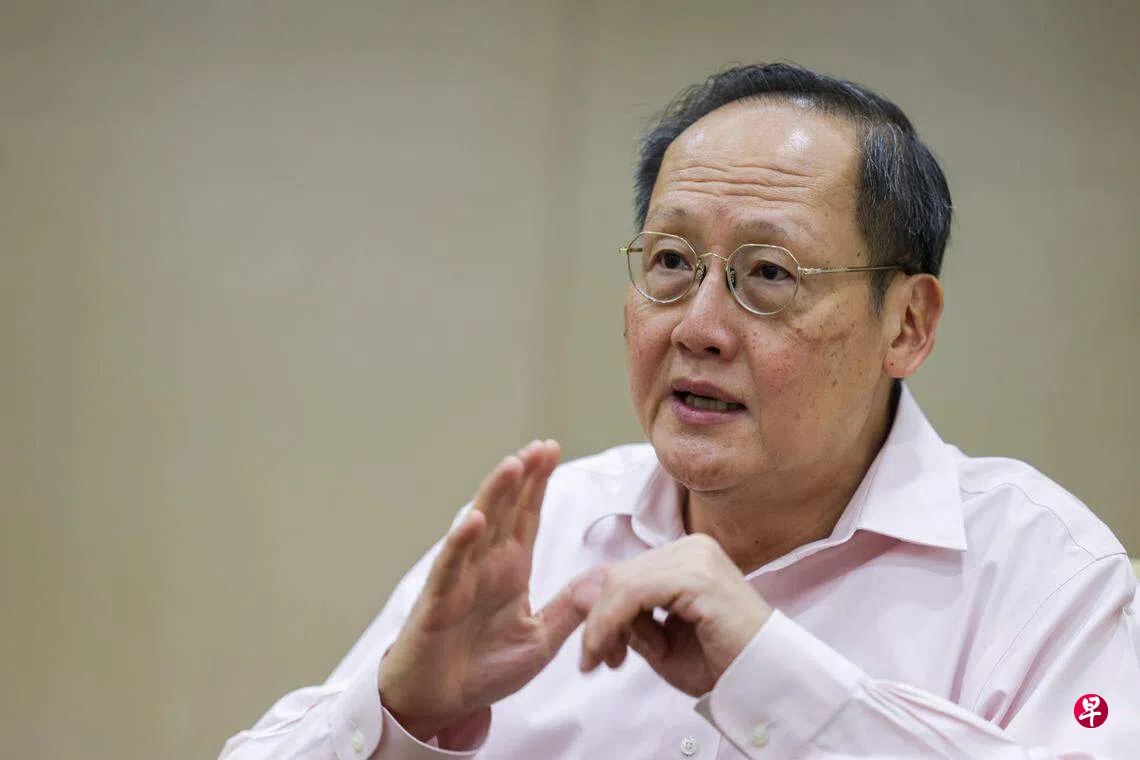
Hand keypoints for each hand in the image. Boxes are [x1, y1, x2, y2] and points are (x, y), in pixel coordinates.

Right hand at [377, 440, 595, 746]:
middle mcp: (486, 565)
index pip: (527, 516)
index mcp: (511, 569)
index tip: (551, 449)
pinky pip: (450, 567)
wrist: (440, 704)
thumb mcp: (540, 640)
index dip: (538, 484)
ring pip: (478, 528)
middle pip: (505, 510)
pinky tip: (474, 519)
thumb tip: (603, 579)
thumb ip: (569, 609)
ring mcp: (460, 579)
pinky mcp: (438, 601)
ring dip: (493, 496)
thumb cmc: (482, 669)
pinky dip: (461, 542)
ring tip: (512, 465)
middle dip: (522, 477)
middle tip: (540, 447)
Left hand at [578, 533, 772, 696]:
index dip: (600, 611)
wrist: (764, 681)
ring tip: (606, 660)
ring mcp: (695, 557)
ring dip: (604, 627)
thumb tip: (582, 593)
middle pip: (618, 575)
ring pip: (621, 583)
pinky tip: (612, 652)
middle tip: (595, 661)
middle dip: (599, 622)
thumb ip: (626, 618)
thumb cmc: (719, 664)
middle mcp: (691, 548)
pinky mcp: (697, 576)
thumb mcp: (659, 640)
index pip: (625, 572)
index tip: (594, 652)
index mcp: (687, 557)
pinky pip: (634, 594)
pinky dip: (613, 624)